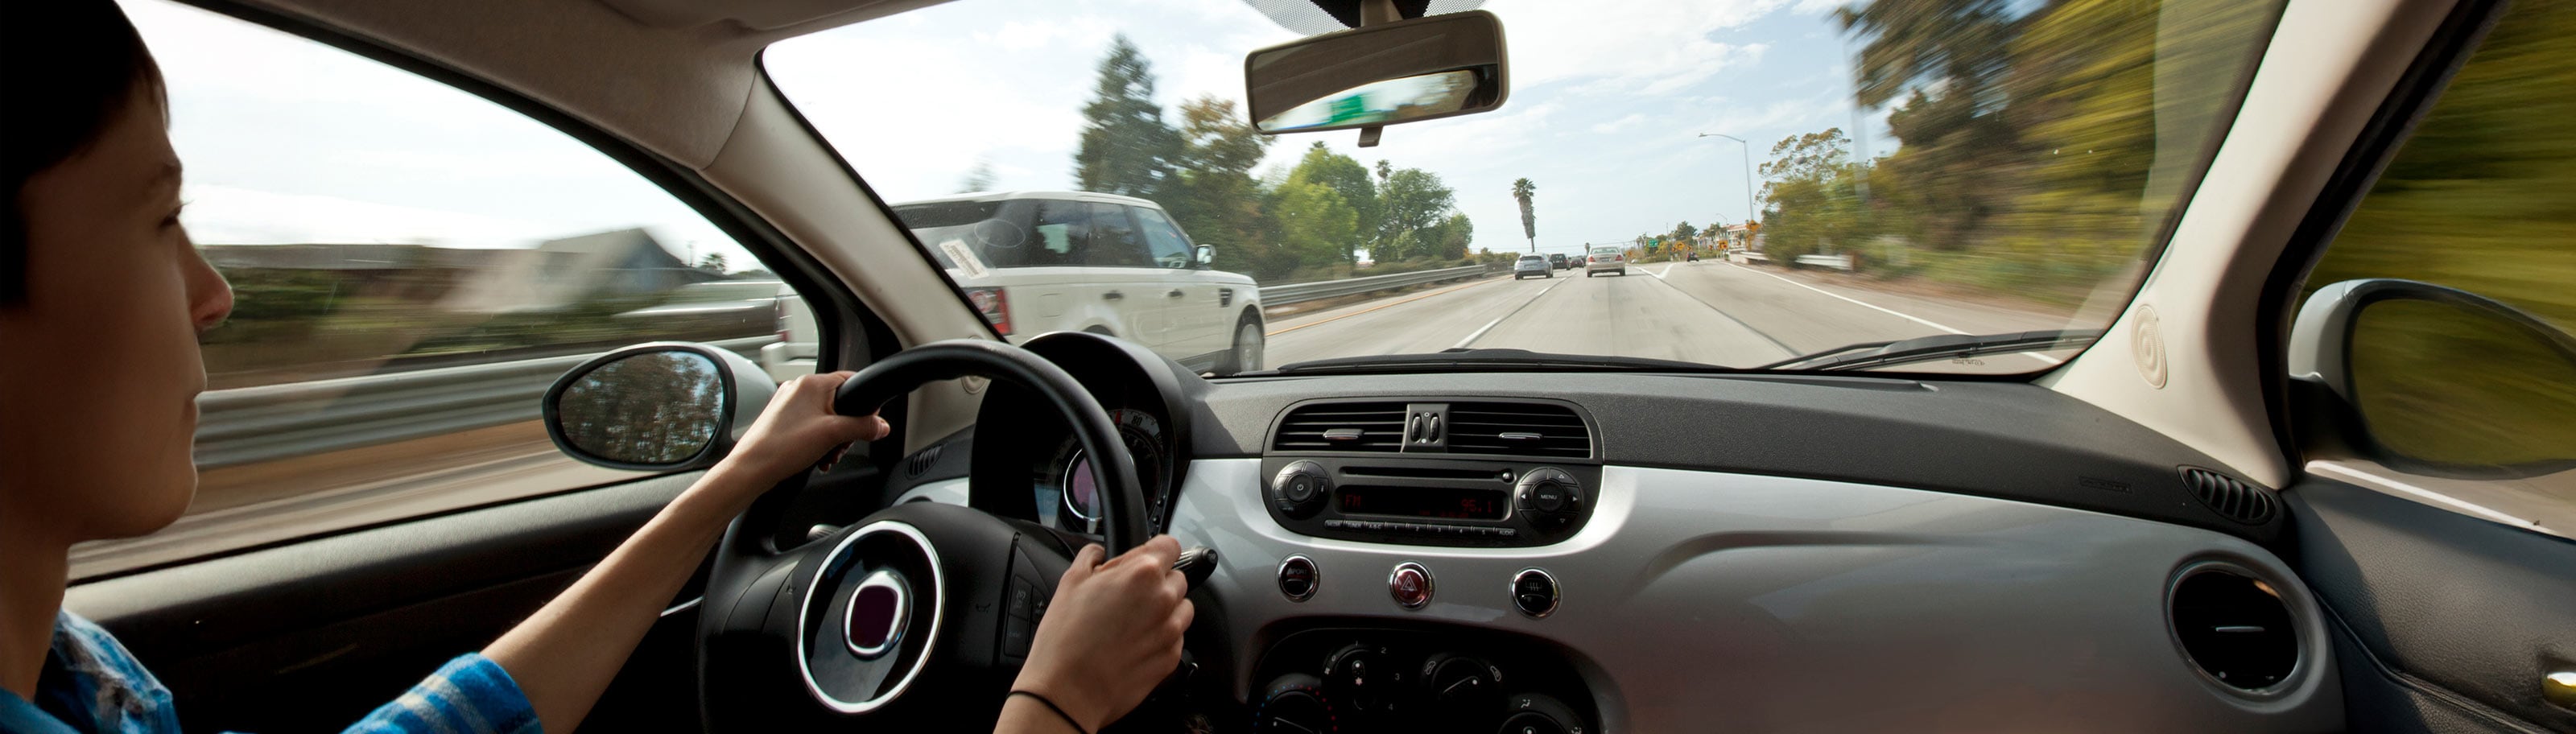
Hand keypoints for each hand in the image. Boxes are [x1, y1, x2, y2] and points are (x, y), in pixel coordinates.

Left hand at [706, 371, 888, 493]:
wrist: (751, 468)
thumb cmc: (782, 447)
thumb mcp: (833, 435)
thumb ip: (863, 427)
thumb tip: (882, 426)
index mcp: (811, 384)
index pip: (851, 380)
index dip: (864, 403)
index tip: (868, 422)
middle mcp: (798, 389)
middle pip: (839, 403)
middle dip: (845, 428)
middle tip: (841, 445)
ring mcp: (788, 404)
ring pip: (825, 417)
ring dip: (832, 438)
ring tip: (826, 455)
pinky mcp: (782, 419)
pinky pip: (810, 425)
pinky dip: (818, 441)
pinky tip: (815, 457)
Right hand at [1013, 535, 1192, 731]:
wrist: (1068, 690)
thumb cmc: (1065, 639)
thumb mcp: (1070, 582)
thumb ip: (1091, 558)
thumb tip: (1098, 554)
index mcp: (1142, 573)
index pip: (1169, 546)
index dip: (1154, 551)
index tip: (1144, 560)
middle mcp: (1164, 599)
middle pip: (1176, 578)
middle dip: (1155, 583)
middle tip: (1126, 597)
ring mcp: (1171, 630)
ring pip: (1180, 608)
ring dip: (1163, 610)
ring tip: (1131, 622)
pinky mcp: (1172, 658)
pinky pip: (1176, 638)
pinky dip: (1160, 637)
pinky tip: (1133, 644)